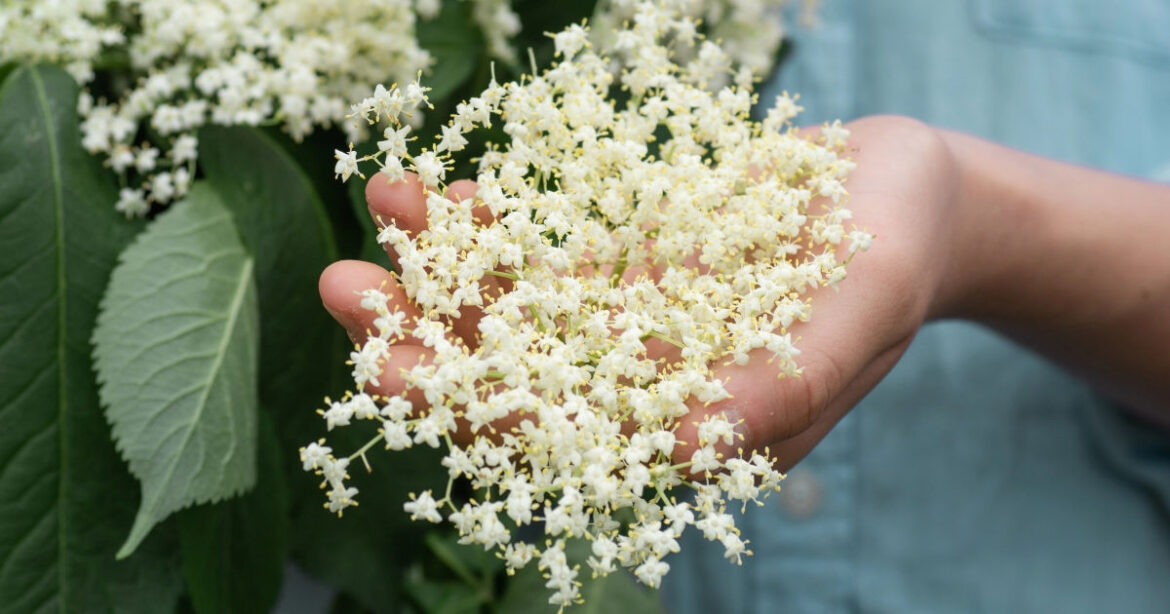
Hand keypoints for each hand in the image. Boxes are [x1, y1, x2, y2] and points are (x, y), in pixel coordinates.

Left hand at [320, 116, 967, 468]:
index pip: (562, 441)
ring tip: (381, 204)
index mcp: (693, 429)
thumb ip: (788, 379)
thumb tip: (692, 442)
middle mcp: (645, 388)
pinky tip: (436, 194)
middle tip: (343, 289)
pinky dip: (488, 227)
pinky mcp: (623, 267)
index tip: (388, 367)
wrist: (905, 191)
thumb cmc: (901, 250)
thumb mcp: (863, 306)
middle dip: (425, 336)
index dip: (471, 410)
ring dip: (439, 268)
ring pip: (512, 312)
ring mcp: (627, 326)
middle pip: (511, 379)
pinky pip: (539, 255)